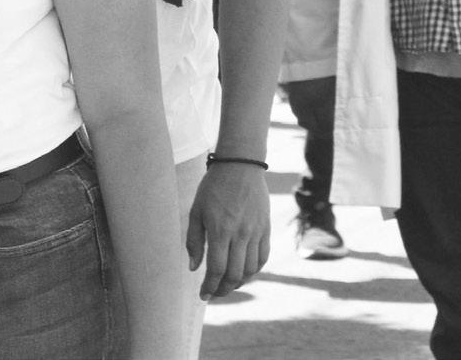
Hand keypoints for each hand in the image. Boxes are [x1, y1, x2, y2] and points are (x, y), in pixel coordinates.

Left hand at [186, 161, 270, 299]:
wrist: (240, 165)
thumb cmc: (213, 187)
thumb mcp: (196, 211)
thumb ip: (194, 241)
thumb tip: (194, 268)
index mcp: (220, 230)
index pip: (217, 270)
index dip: (209, 287)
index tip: (203, 295)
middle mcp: (241, 234)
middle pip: (235, 274)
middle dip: (223, 290)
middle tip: (214, 293)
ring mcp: (256, 231)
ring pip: (250, 269)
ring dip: (238, 283)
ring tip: (228, 285)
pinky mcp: (266, 228)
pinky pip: (263, 256)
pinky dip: (254, 270)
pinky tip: (244, 272)